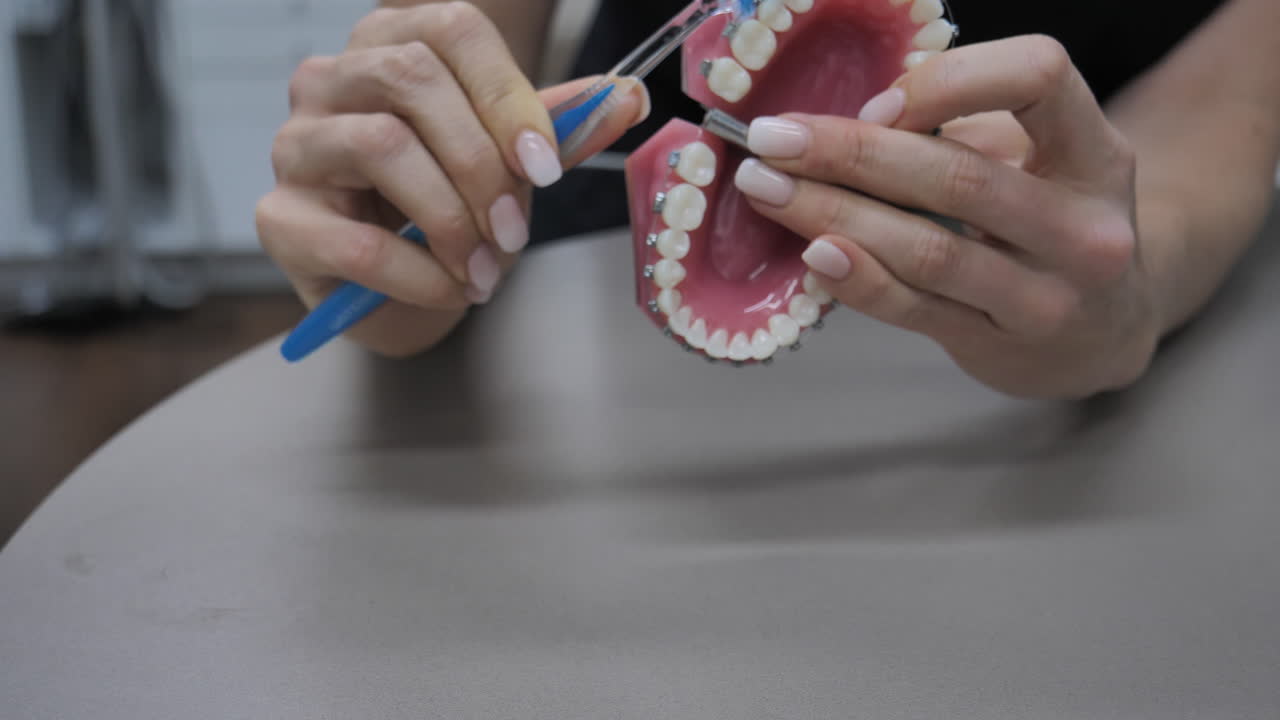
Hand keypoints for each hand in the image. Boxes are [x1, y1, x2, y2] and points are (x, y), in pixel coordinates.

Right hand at [256, 2, 648, 356]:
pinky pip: (355, 241)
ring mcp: (296, 144)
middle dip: (481, 162)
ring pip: (380, 146)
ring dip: (450, 218)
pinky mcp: (278, 218)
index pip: (452, 30)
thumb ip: (557, 130)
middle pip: (411, 79)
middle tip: (515, 231)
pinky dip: (418, 274)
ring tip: (485, 268)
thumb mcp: (509, 162)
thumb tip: (629, 97)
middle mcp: (330, 80)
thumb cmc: (448, 207)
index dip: (509, 96)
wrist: (399, 288)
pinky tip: (450, 291)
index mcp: (389, 44)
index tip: (546, 166)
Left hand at [735, 35, 1160, 398]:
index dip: (947, 81)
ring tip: (767, 191)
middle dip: (851, 152)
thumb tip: (842, 123)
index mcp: (1095, 153)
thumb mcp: (1033, 162)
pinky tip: (811, 253)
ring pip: (929, 250)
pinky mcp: (1002, 345)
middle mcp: (1085, 226)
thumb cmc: (1045, 224)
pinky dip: (857, 279)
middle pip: (960, 177)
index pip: (1039, 77)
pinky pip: (915, 309)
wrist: (1100, 330)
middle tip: (772, 140)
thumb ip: (961, 134)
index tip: (875, 102)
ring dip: (833, 215)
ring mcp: (1049, 296)